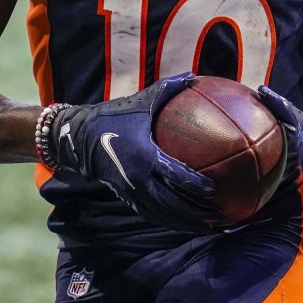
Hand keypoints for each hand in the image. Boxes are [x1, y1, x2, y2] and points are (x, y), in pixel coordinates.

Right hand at [47, 74, 219, 230]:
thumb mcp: (142, 100)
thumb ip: (170, 89)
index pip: (175, 174)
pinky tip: (186, 223)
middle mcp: (139, 177)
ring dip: (186, 223)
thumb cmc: (116, 115)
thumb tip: (196, 77)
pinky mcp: (127, 196)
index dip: (196, 184)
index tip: (215, 190)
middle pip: (172, 203)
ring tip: (209, 226)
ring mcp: (132, 190)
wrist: (82, 137)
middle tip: (220, 216)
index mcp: (145, 154)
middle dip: (196, 213)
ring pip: (163, 214)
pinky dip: (170, 221)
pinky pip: (152, 214)